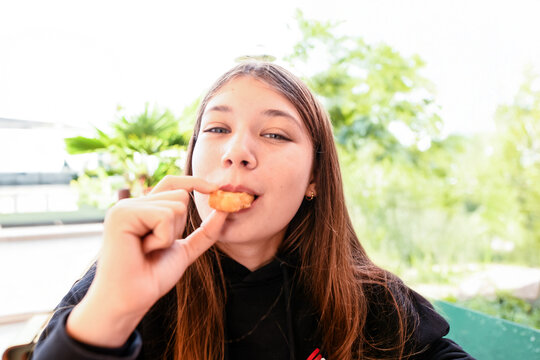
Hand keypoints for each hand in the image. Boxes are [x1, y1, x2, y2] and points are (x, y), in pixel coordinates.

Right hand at [66, 176, 226, 346]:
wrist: (131, 299)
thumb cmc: (152, 277)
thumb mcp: (185, 250)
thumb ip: (204, 231)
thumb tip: (224, 211)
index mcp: (144, 209)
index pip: (173, 184)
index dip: (194, 182)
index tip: (215, 188)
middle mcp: (132, 204)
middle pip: (181, 196)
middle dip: (178, 226)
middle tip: (155, 248)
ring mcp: (125, 207)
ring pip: (175, 205)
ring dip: (169, 235)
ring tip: (147, 250)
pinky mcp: (122, 214)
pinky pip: (163, 216)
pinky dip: (161, 238)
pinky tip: (143, 250)